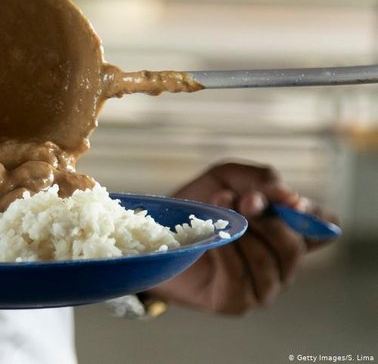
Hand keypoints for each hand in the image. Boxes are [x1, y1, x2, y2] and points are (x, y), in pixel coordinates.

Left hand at [150, 162, 337, 314]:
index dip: (312, 215)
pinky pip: (240, 277)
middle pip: (295, 246)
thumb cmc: (197, 205)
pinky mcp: (235, 302)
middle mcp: (280, 264)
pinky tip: (211, 237)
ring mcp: (260, 287)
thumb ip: (260, 178)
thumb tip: (289, 197)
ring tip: (217, 209)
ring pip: (269, 262)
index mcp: (285, 232)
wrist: (154, 233)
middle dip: (265, 219)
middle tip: (237, 199)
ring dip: (242, 232)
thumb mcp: (227, 177)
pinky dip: (226, 252)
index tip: (284, 199)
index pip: (323, 228)